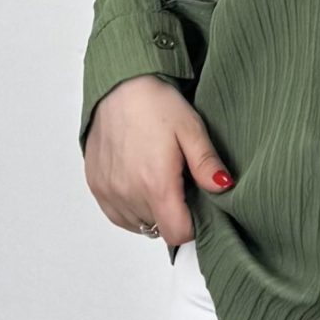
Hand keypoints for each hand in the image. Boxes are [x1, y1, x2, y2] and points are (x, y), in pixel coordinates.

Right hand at [83, 75, 232, 243]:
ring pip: (138, 224)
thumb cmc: (155, 104)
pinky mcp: (96, 185)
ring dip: (151, 211)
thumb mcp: (191, 130)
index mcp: (155, 184)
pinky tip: (138, 182)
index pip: (177, 234)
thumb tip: (223, 187)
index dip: (191, 226)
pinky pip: (118, 215)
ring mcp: (109, 191)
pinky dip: (130, 206)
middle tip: (178, 182)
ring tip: (156, 179)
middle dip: (173, 213)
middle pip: (159, 228)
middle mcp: (128, 193)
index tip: (195, 206)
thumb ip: (207, 164)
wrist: (118, 85)